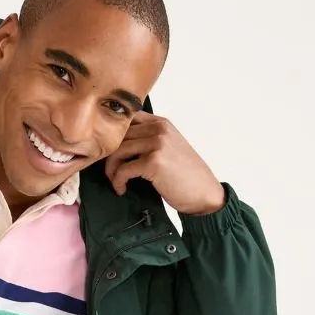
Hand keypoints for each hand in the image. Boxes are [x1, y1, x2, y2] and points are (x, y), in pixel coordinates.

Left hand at [105, 112, 224, 214]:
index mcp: (161, 123)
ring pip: (117, 151)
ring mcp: (157, 144)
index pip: (127, 119)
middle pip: (118, 136)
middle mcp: (159, 129)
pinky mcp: (154, 162)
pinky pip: (123, 169)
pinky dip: (117, 181)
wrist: (205, 194)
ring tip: (116, 181)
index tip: (109, 152)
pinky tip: (122, 189)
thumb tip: (116, 144)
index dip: (113, 136)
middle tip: (111, 172)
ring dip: (111, 170)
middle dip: (109, 155)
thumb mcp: (169, 147)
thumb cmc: (185, 175)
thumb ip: (148, 139)